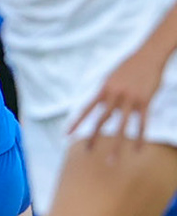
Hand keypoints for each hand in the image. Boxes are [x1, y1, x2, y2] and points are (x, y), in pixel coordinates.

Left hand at [70, 44, 169, 158]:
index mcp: (103, 90)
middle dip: (93, 136)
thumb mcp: (110, 77)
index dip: (76, 122)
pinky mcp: (145, 102)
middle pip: (102, 120)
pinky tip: (137, 150)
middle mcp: (115, 95)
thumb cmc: (128, 66)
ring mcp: (130, 99)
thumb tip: (98, 105)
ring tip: (111, 160)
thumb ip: (104, 93)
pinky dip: (139, 137)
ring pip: (122, 126)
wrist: (148, 55)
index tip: (66, 135)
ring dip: (116, 144)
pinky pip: (142, 123)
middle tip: (86, 151)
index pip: (86, 109)